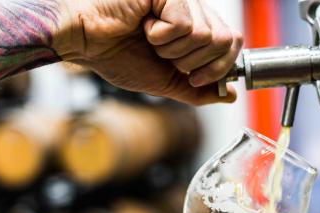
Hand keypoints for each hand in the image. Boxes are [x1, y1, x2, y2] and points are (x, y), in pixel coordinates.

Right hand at [54, 0, 242, 104]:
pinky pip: (184, 25)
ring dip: (173, 50)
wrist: (86, 44)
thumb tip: (228, 95)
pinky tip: (143, 26)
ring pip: (205, 35)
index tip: (195, 78)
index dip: (220, 67)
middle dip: (195, 62)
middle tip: (166, 57)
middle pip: (225, 40)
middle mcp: (193, 7)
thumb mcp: (166, 82)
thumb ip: (198, 90)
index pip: (232, 42)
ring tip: (150, 40)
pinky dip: (161, 37)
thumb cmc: (118, 57)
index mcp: (195, 26)